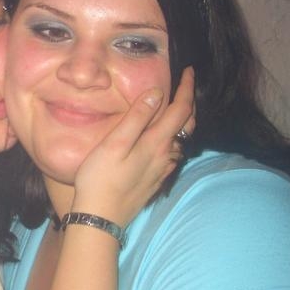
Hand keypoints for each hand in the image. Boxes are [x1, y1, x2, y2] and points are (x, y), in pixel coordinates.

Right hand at [72, 66, 194, 226]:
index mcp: (156, 143)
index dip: (187, 89)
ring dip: (184, 121)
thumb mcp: (114, 143)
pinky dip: (175, 140)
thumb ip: (136, 117)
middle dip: (190, 103)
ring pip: (182, 141)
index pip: (180, 110)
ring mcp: (162, 171)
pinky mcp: (154, 182)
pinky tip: (165, 141)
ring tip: (177, 108)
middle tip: (186, 85)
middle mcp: (166, 157)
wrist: (100, 219)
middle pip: (187, 125)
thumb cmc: (100, 179)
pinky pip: (173, 155)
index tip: (189, 71)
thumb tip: (157, 92)